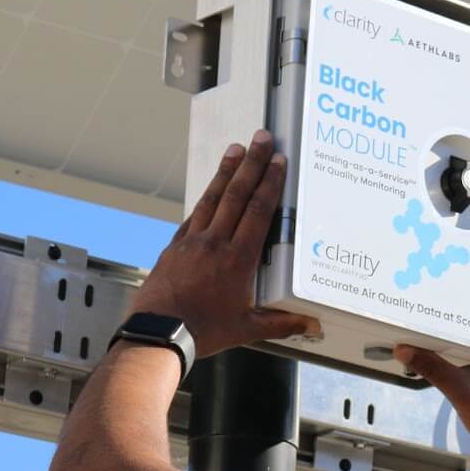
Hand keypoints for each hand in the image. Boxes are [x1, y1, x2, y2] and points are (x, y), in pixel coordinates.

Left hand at [132, 130, 320, 356]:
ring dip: (226, 172)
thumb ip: (281, 322)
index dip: (269, 183)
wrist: (158, 333)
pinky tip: (211, 189)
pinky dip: (205, 199)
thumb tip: (311, 322)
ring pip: (212, 199)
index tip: (277, 161)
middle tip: (260, 138)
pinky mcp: (174, 247)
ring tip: (236, 149)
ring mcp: (191, 242)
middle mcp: (215, 244)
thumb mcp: (247, 328)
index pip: (258, 212)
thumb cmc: (203, 331)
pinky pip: (193, 216)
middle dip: (251, 164)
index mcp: (238, 260)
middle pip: (236, 195)